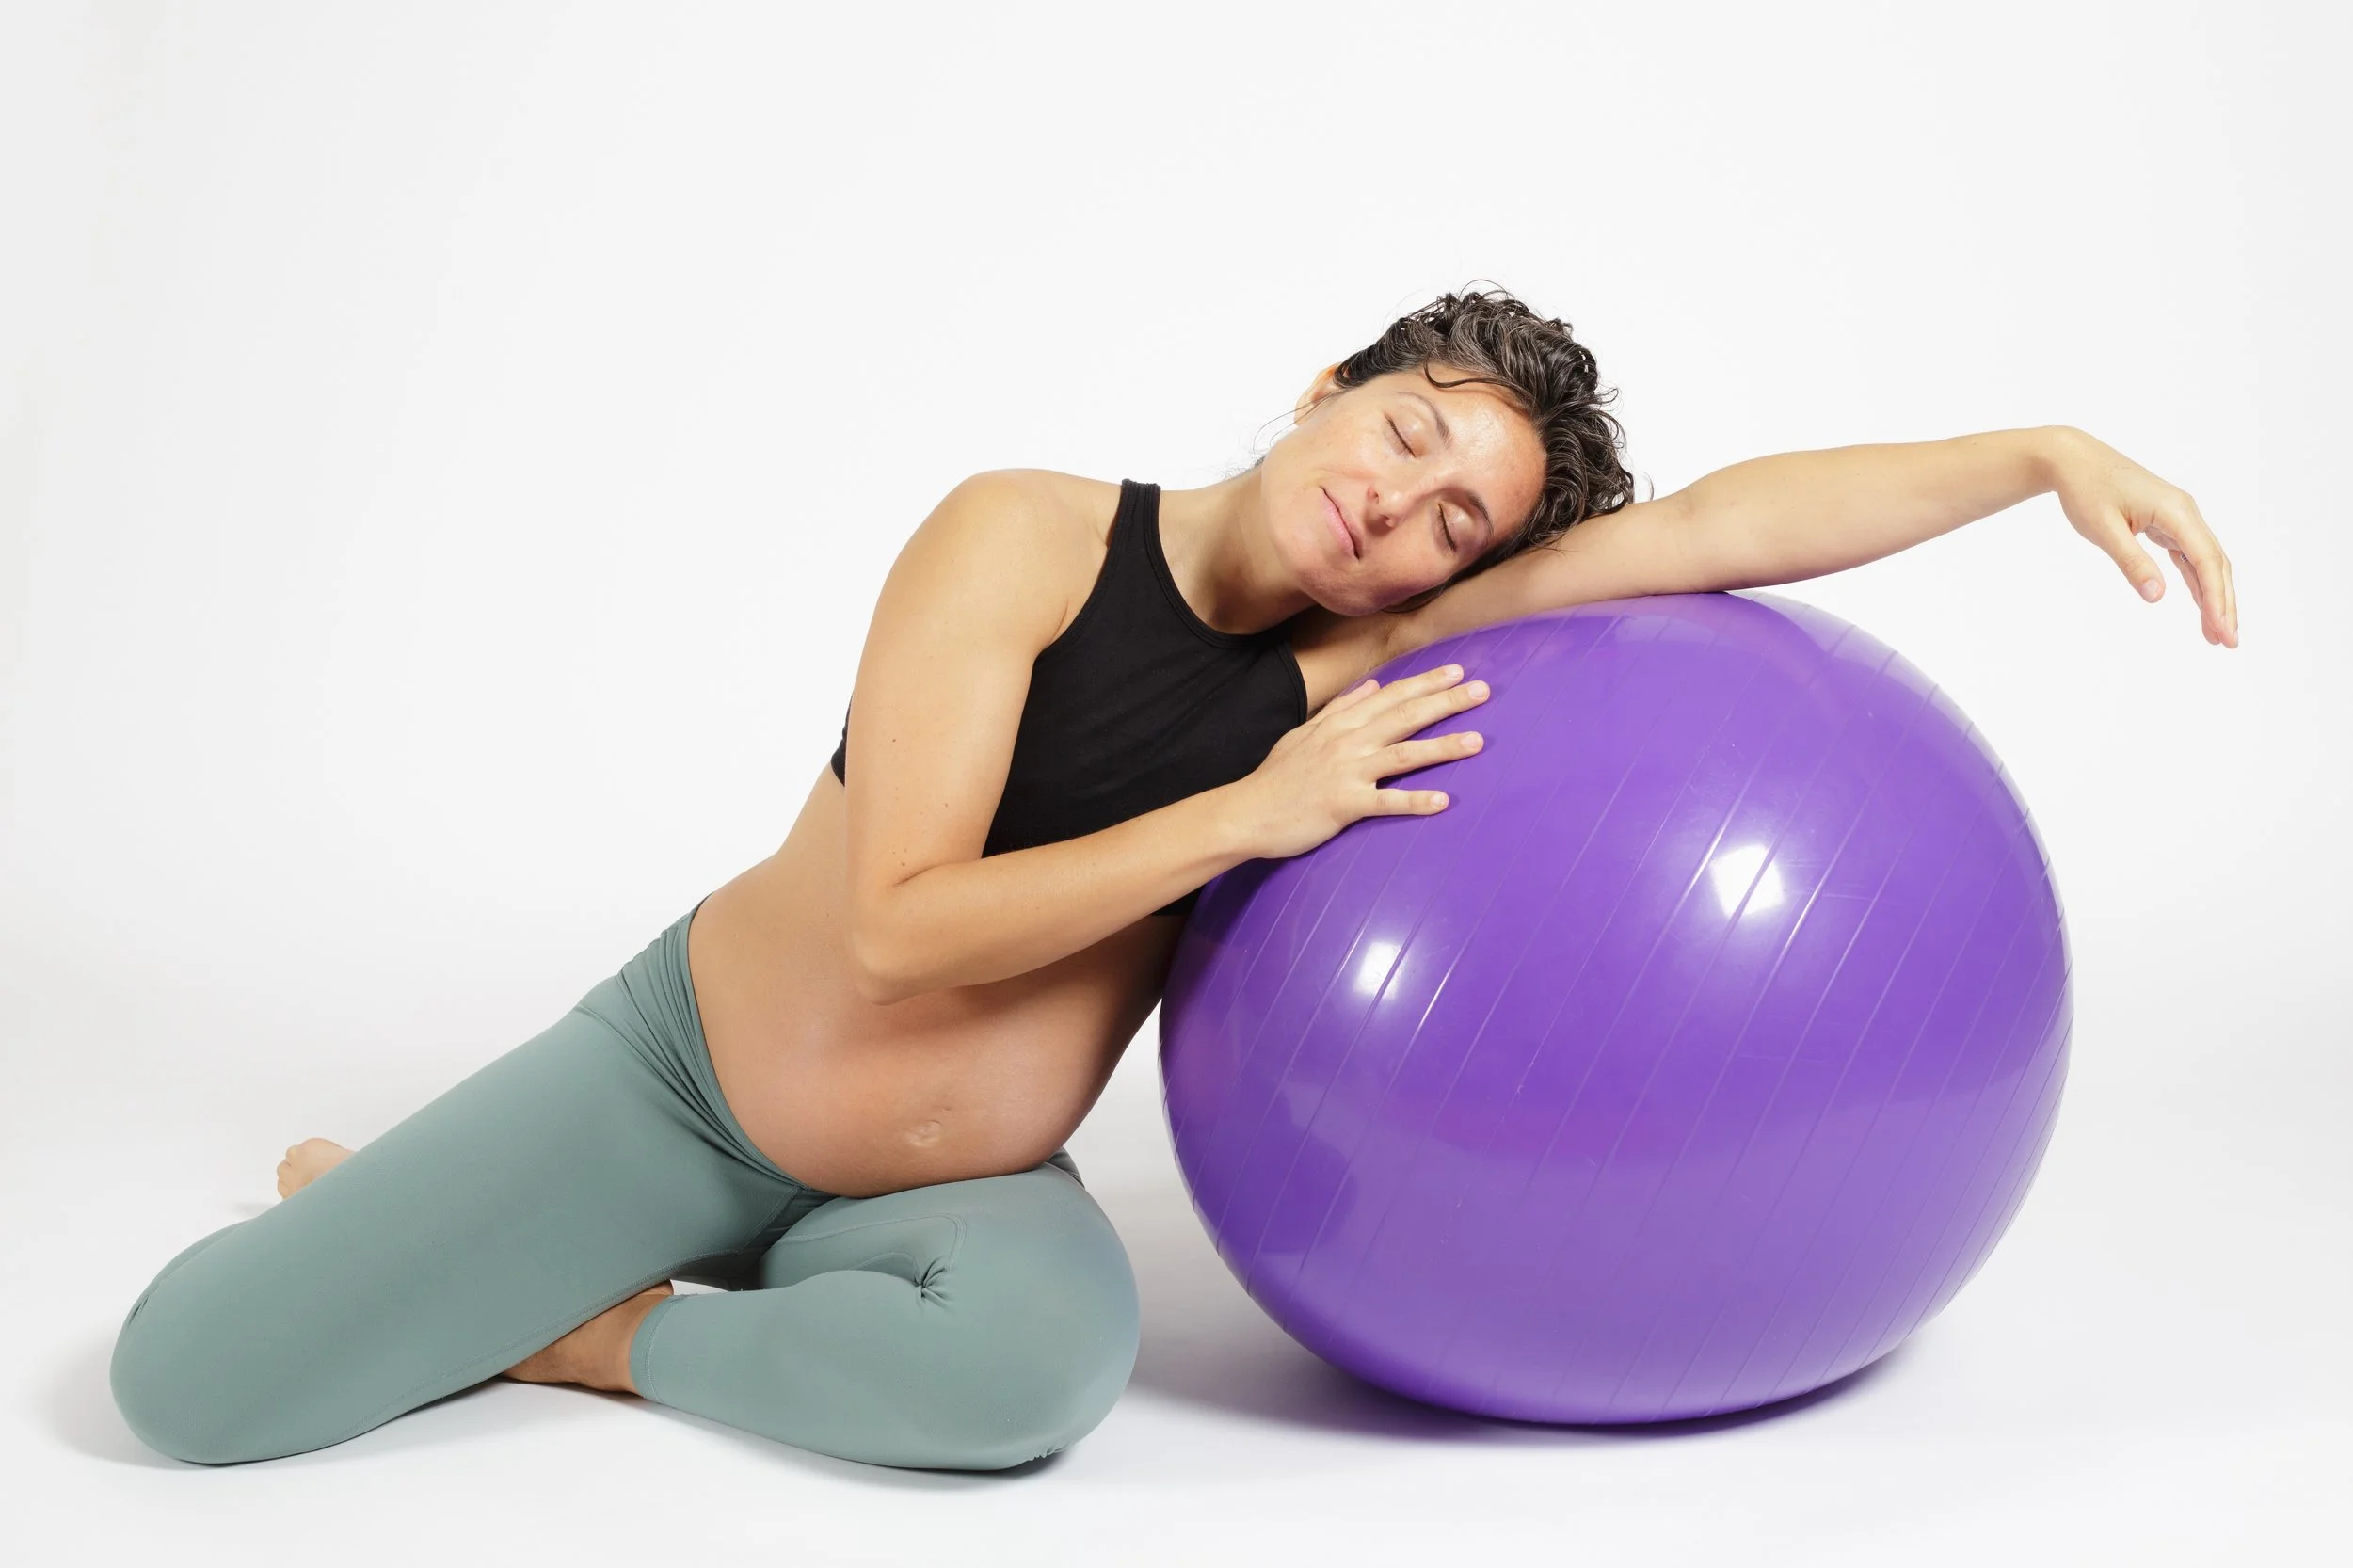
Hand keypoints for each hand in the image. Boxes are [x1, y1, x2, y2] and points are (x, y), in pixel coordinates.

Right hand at [1232, 662, 1490, 859]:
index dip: (1426, 682)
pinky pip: (1385, 802)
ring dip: (1442, 747)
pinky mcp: (1343, 805)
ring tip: (1477, 742)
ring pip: (1403, 754)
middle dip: (1446, 701)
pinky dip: (1414, 802)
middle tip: (1482, 691)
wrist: (1246, 812)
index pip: (1391, 696)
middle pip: (1405, 716)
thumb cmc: (1276, 777)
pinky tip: (1442, 801)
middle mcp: (1347, 742)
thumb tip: (1371, 686)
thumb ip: (1341, 708)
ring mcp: (1346, 772)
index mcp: (1340, 724)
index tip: (1457, 670)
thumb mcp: (1304, 733)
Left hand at [2049, 427, 2238, 646]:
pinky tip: (2201, 606)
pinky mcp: (2166, 523)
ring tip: (2216, 634)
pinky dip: (2196, 582)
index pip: (2206, 560)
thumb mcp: (2103, 529)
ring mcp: (2178, 517)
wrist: (2073, 460)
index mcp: (2176, 511)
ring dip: (2212, 597)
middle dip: (2224, 603)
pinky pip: (2189, 557)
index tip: (2223, 629)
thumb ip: (2131, 562)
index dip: (2217, 597)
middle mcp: (2185, 513)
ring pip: (2205, 562)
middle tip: (2229, 643)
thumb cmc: (2085, 490)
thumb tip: (2156, 597)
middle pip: (2215, 563)